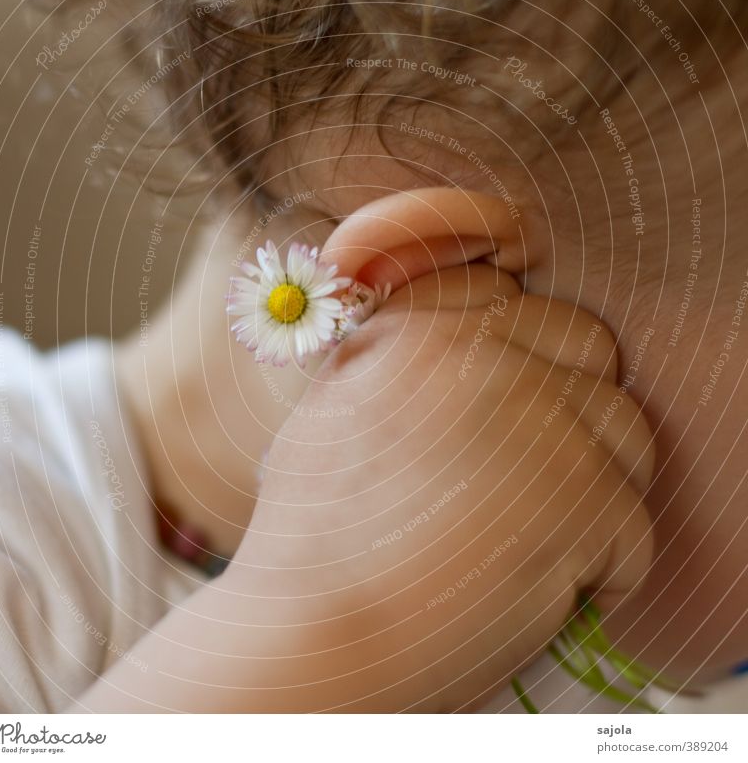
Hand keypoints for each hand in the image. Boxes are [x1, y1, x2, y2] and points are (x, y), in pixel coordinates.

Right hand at [232, 261, 654, 711]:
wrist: (308, 634)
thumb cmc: (313, 538)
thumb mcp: (333, 410)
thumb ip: (394, 359)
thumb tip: (461, 346)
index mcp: (424, 329)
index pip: (527, 307)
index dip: (530, 362)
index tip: (507, 420)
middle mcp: (486, 354)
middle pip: (591, 352)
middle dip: (578, 409)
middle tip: (535, 477)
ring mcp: (539, 421)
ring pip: (627, 434)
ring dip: (598, 489)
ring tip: (536, 538)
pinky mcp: (581, 497)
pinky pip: (633, 526)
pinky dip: (602, 570)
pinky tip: (538, 590)